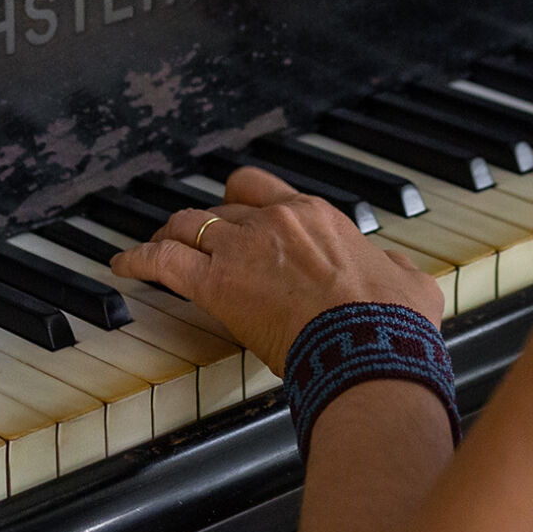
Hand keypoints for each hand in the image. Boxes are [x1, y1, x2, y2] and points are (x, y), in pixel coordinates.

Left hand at [112, 165, 444, 374]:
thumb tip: (400, 271)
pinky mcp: (214, 284)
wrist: (367, 341)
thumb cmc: (391, 320)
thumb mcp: (410, 284)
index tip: (238, 212)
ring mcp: (240, 249)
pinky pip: (161, 261)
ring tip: (154, 247)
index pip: (265, 190)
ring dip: (168, 235)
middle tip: (195, 237)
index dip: (245, 201)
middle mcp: (274, 222)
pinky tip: (122, 265)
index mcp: (316, 217)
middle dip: (205, 220)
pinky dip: (137, 260)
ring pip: (186, 225)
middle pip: (221, 204)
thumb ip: (398, 270)